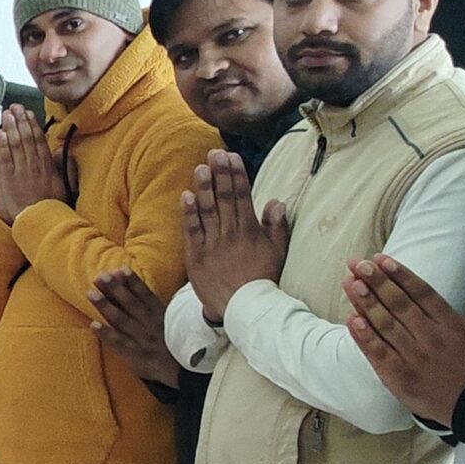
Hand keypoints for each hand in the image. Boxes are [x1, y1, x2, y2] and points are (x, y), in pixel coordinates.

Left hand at [0, 107, 66, 222]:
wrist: (38, 221)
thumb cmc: (49, 206)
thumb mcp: (63, 184)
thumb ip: (62, 167)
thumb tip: (63, 152)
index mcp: (46, 165)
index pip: (38, 139)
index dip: (32, 124)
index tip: (28, 113)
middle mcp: (33, 164)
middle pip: (26, 137)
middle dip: (20, 120)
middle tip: (15, 106)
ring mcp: (20, 170)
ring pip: (15, 144)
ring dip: (10, 127)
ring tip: (6, 114)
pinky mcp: (8, 178)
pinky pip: (4, 157)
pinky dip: (2, 144)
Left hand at [88, 268, 176, 388]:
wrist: (185, 372)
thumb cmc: (176, 344)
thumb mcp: (174, 323)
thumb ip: (159, 308)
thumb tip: (142, 290)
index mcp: (161, 315)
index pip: (145, 295)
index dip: (133, 282)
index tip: (120, 269)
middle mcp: (151, 324)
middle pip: (130, 303)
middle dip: (115, 288)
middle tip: (100, 275)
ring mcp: (142, 340)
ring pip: (122, 320)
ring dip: (106, 305)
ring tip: (91, 293)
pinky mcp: (135, 355)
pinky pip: (119, 343)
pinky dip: (106, 334)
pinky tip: (93, 325)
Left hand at [183, 151, 289, 321]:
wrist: (244, 310)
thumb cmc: (262, 280)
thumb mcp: (277, 252)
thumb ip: (277, 226)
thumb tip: (276, 201)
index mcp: (250, 231)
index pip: (242, 196)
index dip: (236, 175)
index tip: (232, 156)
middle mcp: (230, 234)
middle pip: (224, 199)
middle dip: (220, 174)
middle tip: (214, 154)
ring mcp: (212, 245)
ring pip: (208, 211)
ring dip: (204, 188)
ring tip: (201, 168)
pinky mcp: (196, 257)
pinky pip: (192, 231)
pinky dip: (189, 213)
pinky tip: (187, 196)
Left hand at [343, 258, 464, 422]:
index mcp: (451, 325)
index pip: (422, 293)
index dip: (401, 275)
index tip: (382, 258)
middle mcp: (430, 338)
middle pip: (399, 305)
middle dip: (376, 282)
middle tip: (358, 264)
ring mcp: (413, 358)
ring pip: (385, 325)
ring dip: (365, 303)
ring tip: (349, 283)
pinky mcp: (400, 378)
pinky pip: (378, 354)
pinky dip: (363, 337)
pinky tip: (351, 319)